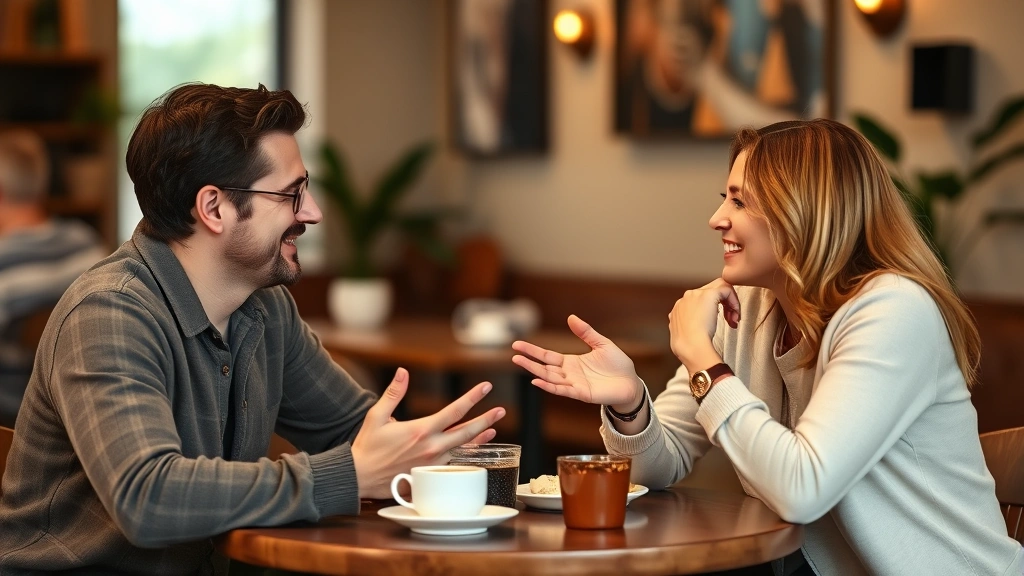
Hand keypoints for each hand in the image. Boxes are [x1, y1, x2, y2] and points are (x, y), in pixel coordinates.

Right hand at [351, 368, 505, 498]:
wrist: (359, 477)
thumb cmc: (367, 447)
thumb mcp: (377, 415)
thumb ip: (393, 393)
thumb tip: (403, 371)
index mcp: (421, 430)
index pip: (454, 411)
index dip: (473, 397)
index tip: (486, 387)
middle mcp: (431, 448)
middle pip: (466, 432)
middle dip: (486, 420)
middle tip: (501, 411)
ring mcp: (432, 464)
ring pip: (462, 450)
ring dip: (478, 439)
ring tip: (492, 430)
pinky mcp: (429, 476)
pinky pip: (452, 465)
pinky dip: (465, 457)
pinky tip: (473, 452)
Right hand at [511, 315, 642, 410]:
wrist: (631, 383)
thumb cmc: (618, 365)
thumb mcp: (601, 344)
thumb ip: (585, 332)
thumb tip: (570, 317)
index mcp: (571, 362)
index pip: (547, 356)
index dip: (533, 350)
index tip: (517, 345)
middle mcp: (569, 374)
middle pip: (544, 367)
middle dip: (529, 360)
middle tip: (513, 354)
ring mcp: (574, 385)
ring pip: (550, 378)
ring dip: (535, 372)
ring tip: (520, 362)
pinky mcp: (582, 394)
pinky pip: (562, 390)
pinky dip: (549, 386)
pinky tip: (537, 381)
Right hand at [668, 278, 738, 369]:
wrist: (691, 347)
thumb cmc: (689, 348)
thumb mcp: (684, 335)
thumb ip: (688, 327)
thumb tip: (697, 327)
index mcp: (680, 307)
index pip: (700, 300)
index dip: (713, 309)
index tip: (720, 322)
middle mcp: (687, 297)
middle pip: (710, 290)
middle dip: (724, 304)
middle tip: (730, 320)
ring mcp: (696, 294)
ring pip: (720, 287)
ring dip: (730, 303)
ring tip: (733, 319)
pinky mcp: (709, 294)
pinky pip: (727, 289)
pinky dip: (734, 302)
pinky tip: (734, 316)